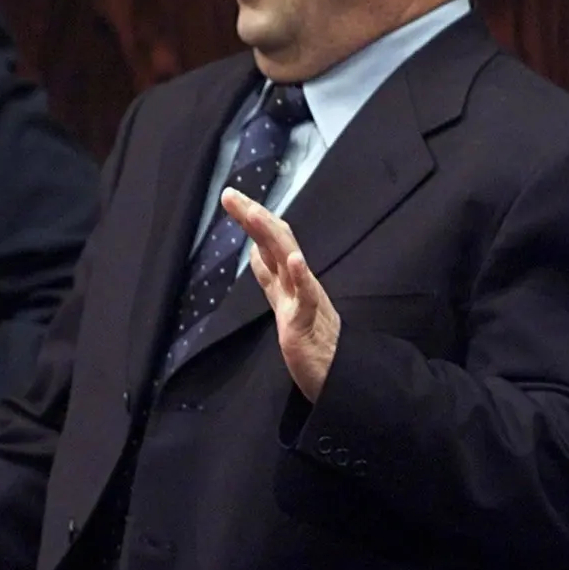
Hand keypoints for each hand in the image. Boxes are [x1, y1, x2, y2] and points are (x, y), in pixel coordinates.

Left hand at [221, 187, 340, 400]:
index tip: (231, 196)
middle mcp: (297, 282)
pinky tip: (295, 259)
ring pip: (289, 260)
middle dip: (253, 216)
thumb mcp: (284, 303)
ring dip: (271, 235)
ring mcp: (305, 300)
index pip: (269, 240)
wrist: (339, 375)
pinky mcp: (310, 324)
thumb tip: (254, 252)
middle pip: (276, 241)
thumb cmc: (313, 340)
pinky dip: (301, 276)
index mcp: (289, 279)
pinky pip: (307, 297)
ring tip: (255, 213)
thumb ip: (271, 277)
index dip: (251, 218)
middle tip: (230, 194)